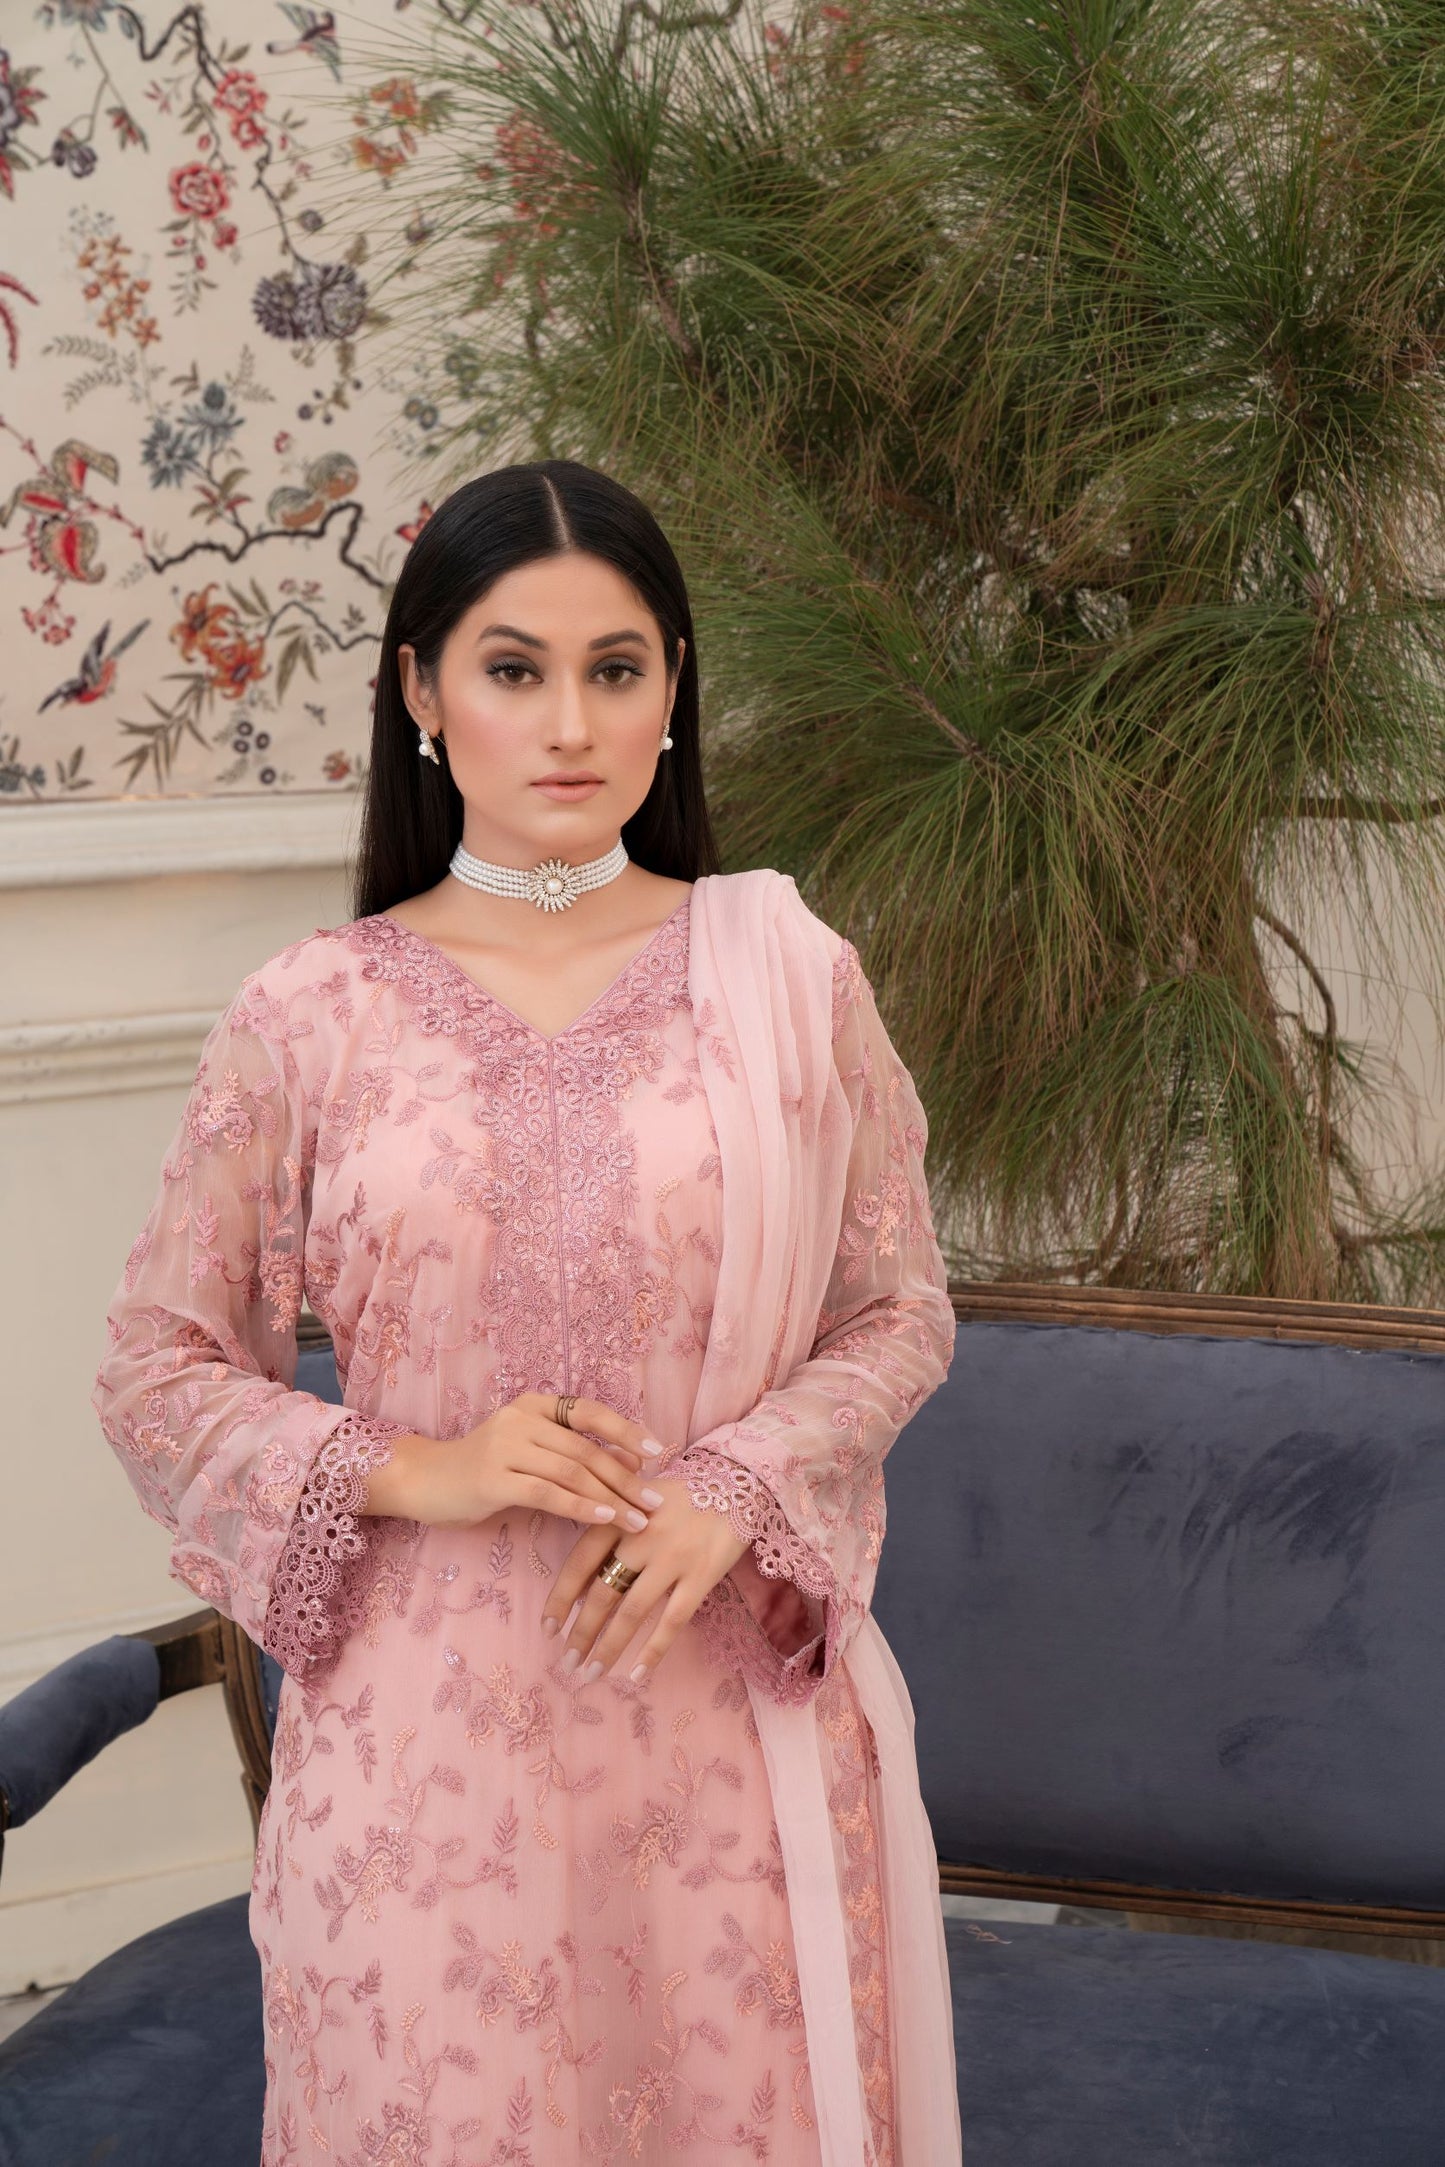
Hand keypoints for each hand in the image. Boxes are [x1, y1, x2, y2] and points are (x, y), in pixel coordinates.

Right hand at [360, 1391, 665, 1531]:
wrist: (424, 1481)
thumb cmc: (482, 1470)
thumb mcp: (526, 1451)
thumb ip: (568, 1452)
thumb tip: (628, 1462)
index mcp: (533, 1406)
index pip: (589, 1412)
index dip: (625, 1430)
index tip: (656, 1452)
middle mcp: (519, 1419)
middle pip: (585, 1448)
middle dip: (625, 1477)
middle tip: (655, 1501)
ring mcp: (504, 1447)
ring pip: (571, 1471)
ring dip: (610, 1497)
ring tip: (638, 1520)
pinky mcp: (492, 1479)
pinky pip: (546, 1493)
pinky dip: (580, 1506)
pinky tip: (603, 1519)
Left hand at [540, 1475, 748, 1685]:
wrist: (737, 1480)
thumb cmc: (680, 1495)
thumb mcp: (636, 1497)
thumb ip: (607, 1528)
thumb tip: (578, 1584)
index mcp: (620, 1514)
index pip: (580, 1561)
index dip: (561, 1597)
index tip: (548, 1627)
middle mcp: (642, 1536)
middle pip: (602, 1593)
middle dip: (581, 1633)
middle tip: (566, 1662)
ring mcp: (673, 1557)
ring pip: (632, 1612)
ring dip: (608, 1647)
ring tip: (591, 1673)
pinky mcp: (702, 1575)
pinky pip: (673, 1620)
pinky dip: (653, 1650)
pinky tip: (637, 1674)